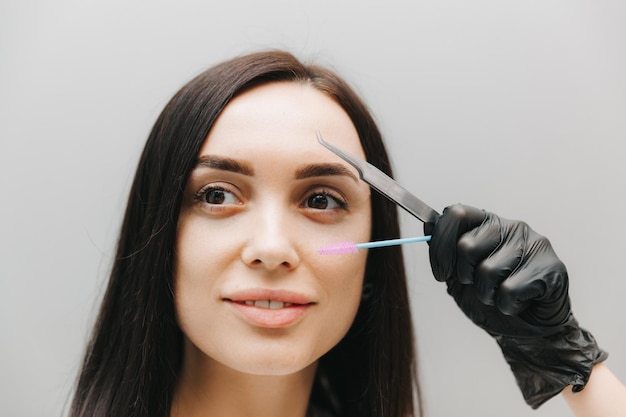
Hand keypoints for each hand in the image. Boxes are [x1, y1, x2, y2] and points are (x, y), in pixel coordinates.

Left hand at [425, 204, 606, 407]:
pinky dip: (506, 305)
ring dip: (486, 294)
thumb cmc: (492, 298)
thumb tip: (428, 224)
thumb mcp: (458, 274)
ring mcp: (534, 244)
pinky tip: (519, 303)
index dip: (441, 245)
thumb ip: (444, 250)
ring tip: (500, 295)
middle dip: (465, 276)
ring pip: (487, 271)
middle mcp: (511, 226)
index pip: (456, 214)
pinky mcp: (552, 267)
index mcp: (488, 223)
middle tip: (478, 286)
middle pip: (466, 245)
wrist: (525, 330)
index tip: (442, 272)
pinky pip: (510, 290)